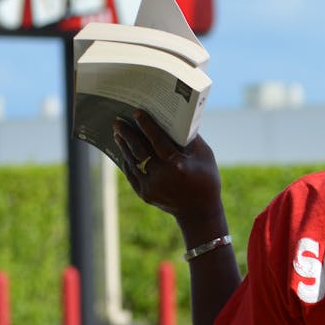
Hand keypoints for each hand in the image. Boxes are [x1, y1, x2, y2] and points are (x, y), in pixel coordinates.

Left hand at [113, 111, 222, 226]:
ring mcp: (152, 187)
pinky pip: (132, 174)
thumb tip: (178, 118)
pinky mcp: (145, 195)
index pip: (158, 141)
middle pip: (140, 151)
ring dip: (124, 146)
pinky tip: (124, 150)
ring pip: (132, 162)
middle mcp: (162, 177)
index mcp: (178, 166)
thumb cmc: (206, 178)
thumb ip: (191, 138)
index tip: (137, 113)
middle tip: (118, 122)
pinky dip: (127, 160)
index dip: (147, 126)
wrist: (199, 211)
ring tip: (118, 133)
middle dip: (128, 134)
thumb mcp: (205, 155)